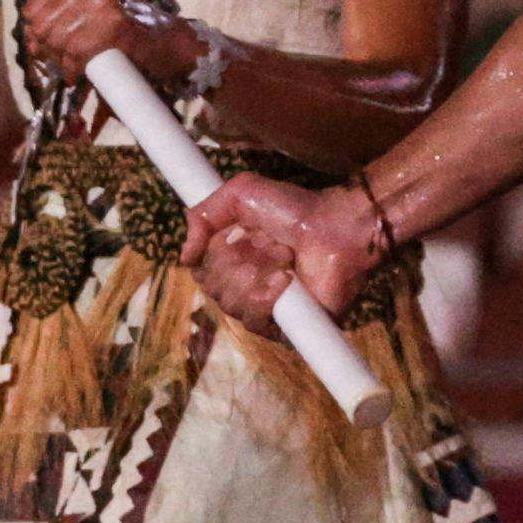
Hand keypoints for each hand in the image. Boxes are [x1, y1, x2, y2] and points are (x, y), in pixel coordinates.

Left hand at [20, 0, 195, 91]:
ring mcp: (102, 2)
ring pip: (58, 41)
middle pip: (42, 26)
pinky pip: (78, 53)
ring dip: (62, 62)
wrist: (169, 43)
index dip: (35, 32)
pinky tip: (82, 72)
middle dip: (47, 50)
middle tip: (61, 62)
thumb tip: (30, 39)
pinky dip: (76, 68)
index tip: (44, 46)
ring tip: (74, 68)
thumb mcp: (90, 12)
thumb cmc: (128, 28)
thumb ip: (59, 19)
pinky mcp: (114, 26)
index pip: (34, 6)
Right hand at [183, 175, 380, 328]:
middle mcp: (244, 288)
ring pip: (231, 303)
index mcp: (231, 261)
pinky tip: (285, 279)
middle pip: (213, 287)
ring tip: (285, 255)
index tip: (236, 232)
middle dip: (239, 258)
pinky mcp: (284, 329)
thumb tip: (185, 254)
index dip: (213, 252)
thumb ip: (203, 214)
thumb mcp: (240, 193)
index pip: (199, 270)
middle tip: (269, 241)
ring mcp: (265, 311)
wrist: (337, 227)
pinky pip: (255, 322)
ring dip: (257, 271)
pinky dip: (266, 296)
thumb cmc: (295, 209)